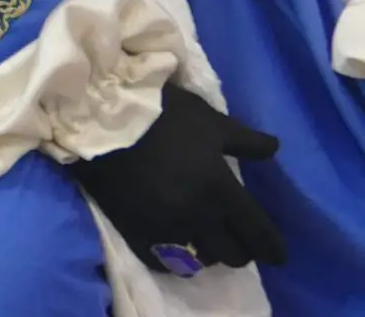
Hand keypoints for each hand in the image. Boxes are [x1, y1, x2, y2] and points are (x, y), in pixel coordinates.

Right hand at [63, 82, 285, 272]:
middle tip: (235, 239)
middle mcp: (198, 217)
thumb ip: (244, 140)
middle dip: (240, 249)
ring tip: (203, 241)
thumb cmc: (161, 114)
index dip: (273, 249)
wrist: (99, 119)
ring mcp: (166, 229)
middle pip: (233, 255)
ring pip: (201, 262)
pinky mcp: (136, 232)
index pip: (259, 234)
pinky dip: (175, 260)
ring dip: (207, 254)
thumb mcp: (209, 120)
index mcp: (221, 191)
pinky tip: (175, 249)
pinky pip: (165, 263)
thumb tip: (274, 148)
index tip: (276, 254)